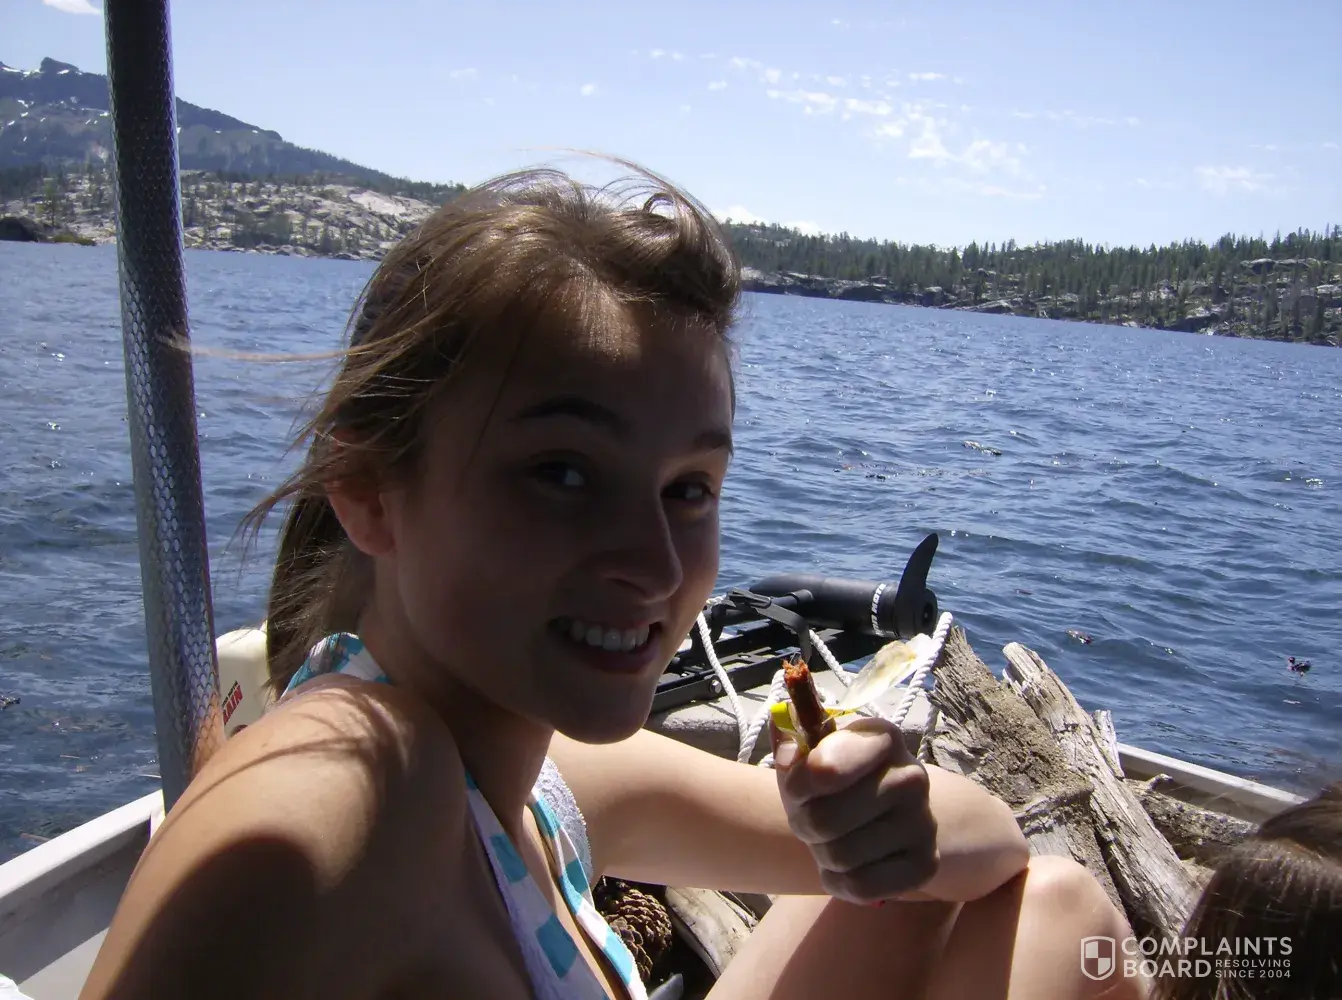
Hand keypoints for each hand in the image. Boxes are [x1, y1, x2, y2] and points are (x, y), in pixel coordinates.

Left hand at [772, 714, 938, 905]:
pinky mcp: (926, 864)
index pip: (825, 769)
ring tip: (833, 838)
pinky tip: (846, 865)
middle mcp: (911, 775)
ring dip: (822, 854)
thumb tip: (788, 755)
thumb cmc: (836, 780)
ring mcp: (924, 821)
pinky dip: (839, 881)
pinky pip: (860, 886)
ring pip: (841, 857)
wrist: (885, 813)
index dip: (798, 785)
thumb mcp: (809, 754)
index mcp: (881, 738)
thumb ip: (789, 741)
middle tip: (811, 819)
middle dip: (804, 824)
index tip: (797, 787)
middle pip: (824, 821)